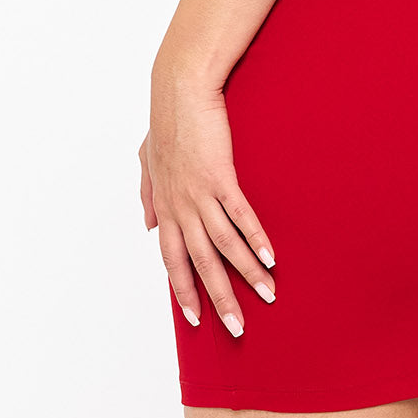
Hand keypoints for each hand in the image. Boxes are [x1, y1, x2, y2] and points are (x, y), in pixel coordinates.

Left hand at [142, 73, 276, 334]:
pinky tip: (270, 258)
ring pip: (222, 246)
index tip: (196, 318)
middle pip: (199, 264)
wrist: (179, 88)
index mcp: (166, 205)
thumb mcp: (147, 158)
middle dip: (219, 298)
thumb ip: (147, 192)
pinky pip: (240, 216)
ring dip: (245, 275)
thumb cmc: (167, 119)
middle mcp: (180, 206)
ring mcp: (199, 193)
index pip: (173, 259)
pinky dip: (255, 239)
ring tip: (267, 297)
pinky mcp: (220, 176)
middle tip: (237, 328)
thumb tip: (147, 226)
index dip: (184, 289)